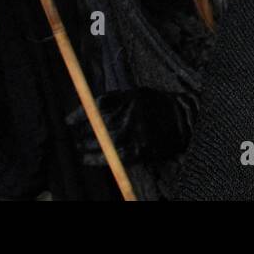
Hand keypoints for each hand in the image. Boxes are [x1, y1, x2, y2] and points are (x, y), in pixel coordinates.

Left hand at [67, 88, 193, 165]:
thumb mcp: (139, 94)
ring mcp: (136, 132)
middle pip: (97, 124)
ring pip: (102, 141)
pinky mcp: (140, 149)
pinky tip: (87, 159)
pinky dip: (96, 159)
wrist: (185, 121)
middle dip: (81, 132)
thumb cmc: (158, 106)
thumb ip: (117, 100)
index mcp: (130, 97)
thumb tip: (90, 110)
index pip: (98, 105)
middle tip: (73, 137)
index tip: (69, 122)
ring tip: (79, 148)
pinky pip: (112, 156)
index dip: (80, 114)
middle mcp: (132, 114)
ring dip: (86, 146)